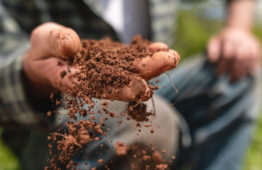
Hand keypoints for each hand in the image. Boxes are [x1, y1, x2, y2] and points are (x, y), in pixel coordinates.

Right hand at [23, 22, 179, 100]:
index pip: (100, 89)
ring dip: (154, 64)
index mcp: (77, 82)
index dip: (121, 90)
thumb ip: (54, 42)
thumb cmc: (43, 51)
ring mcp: (108, 71)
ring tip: (172, 55)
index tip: (142, 90)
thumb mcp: (42, 42)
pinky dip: (146, 54)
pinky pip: (132, 58)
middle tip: (170, 62)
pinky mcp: (114, 61)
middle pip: (124, 80)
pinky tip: (162, 48)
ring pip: (132, 70)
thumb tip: (71, 45)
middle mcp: (97, 80)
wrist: (51, 54)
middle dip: (147, 72)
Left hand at [207, 27, 261, 80]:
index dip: (223, 65)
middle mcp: (240, 40)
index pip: (227, 54)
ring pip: (248, 57)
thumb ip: (211, 50)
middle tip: (230, 80)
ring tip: (237, 79)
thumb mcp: (214, 42)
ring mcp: (249, 42)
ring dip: (243, 69)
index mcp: (228, 39)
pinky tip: (250, 74)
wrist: (238, 30)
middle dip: (234, 69)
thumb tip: (212, 60)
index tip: (219, 74)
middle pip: (239, 56)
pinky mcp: (257, 45)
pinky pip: (257, 56)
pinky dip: (254, 65)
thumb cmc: (223, 41)